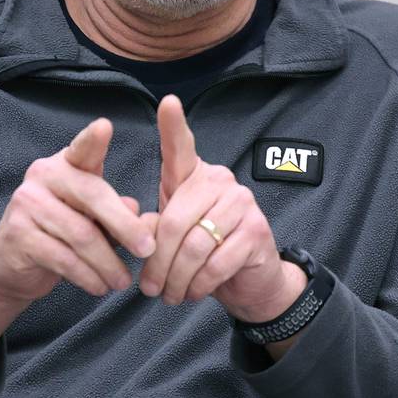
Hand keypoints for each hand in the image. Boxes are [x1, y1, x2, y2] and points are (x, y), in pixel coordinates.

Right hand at [0, 118, 155, 306]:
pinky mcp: (18, 235)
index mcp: (65, 164)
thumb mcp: (93, 220)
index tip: (105, 126)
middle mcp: (42, 176)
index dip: (92, 139)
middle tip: (148, 250)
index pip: (82, 149)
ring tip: (122, 282)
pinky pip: (64, 258)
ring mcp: (26, 203)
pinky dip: (88, 276)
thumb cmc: (60, 236)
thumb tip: (143, 215)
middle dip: (126, 226)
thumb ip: (116, 214)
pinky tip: (100, 287)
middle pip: (92, 196)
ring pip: (81, 234)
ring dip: (108, 263)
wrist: (10, 268)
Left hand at [139, 96, 301, 321]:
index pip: (182, 147)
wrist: (249, 281)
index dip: (174, 125)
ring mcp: (242, 204)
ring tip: (169, 295)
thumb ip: (155, 227)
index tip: (168, 102)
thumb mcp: (173, 233)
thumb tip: (141, 237)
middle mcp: (221, 181)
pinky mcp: (256, 232)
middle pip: (173, 221)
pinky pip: (214, 264)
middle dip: (156, 263)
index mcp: (195, 176)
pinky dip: (197, 285)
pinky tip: (193, 292)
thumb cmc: (203, 250)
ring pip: (193, 247)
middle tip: (149, 289)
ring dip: (175, 280)